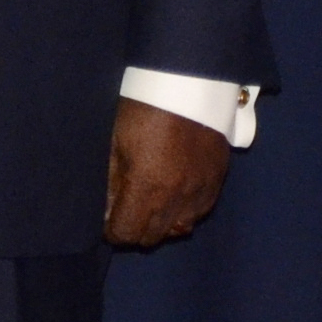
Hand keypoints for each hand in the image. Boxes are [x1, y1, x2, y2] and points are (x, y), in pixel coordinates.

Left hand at [104, 99, 231, 247]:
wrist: (190, 84)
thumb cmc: (144, 108)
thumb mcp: (116, 141)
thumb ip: (110, 180)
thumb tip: (104, 210)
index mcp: (147, 187)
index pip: (126, 233)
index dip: (112, 231)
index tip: (108, 220)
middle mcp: (176, 198)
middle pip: (152, 237)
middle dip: (134, 228)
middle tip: (126, 209)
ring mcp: (200, 192)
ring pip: (178, 229)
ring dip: (161, 223)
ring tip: (152, 202)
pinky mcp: (217, 182)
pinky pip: (198, 213)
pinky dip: (184, 211)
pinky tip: (175, 193)